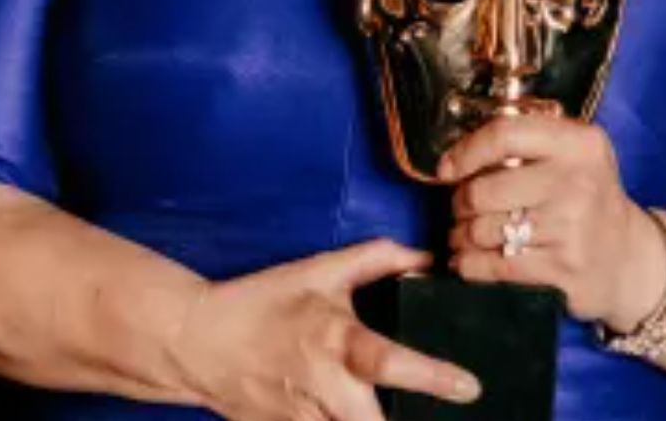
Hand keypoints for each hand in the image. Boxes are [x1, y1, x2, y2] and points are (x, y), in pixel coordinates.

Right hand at [164, 237, 482, 419]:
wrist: (196, 340)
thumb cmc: (262, 301)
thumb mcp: (315, 272)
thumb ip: (374, 260)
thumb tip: (427, 260)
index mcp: (333, 338)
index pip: (388, 360)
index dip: (431, 375)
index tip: (468, 386)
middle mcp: (323, 383)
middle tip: (436, 417)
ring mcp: (303, 418)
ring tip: (390, 414)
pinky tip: (346, 416)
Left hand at [439, 114, 665, 330]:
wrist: (633, 259)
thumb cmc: (589, 201)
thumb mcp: (573, 157)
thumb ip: (526, 145)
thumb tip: (455, 159)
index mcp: (578, 145)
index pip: (504, 135)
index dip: (465, 152)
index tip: (446, 169)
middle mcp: (577, 183)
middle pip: (484, 190)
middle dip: (461, 203)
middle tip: (462, 209)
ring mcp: (572, 228)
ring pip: (484, 230)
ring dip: (463, 236)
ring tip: (465, 236)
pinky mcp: (564, 269)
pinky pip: (496, 266)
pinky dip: (471, 265)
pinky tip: (467, 261)